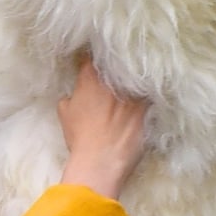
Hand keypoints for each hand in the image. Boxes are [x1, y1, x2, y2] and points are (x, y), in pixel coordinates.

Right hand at [57, 56, 149, 200]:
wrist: (100, 160)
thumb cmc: (80, 138)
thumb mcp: (64, 113)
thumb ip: (71, 96)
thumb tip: (75, 94)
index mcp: (90, 76)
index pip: (92, 55)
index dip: (92, 58)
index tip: (93, 63)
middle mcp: (113, 79)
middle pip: (117, 62)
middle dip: (115, 65)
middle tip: (113, 72)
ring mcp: (132, 91)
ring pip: (136, 74)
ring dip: (134, 77)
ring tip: (132, 82)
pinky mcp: (147, 104)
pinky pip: (151, 91)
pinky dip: (149, 91)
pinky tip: (149, 94)